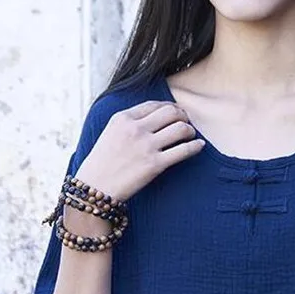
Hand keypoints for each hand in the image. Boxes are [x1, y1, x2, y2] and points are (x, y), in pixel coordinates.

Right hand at [76, 100, 204, 200]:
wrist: (95, 188)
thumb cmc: (102, 164)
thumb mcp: (110, 134)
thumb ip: (129, 124)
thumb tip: (151, 120)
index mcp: (123, 118)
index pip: (154, 105)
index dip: (170, 107)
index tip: (176, 114)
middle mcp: (135, 129)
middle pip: (171, 112)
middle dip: (183, 116)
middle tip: (187, 123)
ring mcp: (146, 146)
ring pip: (180, 128)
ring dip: (190, 131)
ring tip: (191, 136)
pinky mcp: (155, 165)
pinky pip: (183, 150)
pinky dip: (195, 146)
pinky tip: (199, 146)